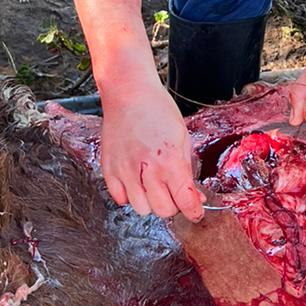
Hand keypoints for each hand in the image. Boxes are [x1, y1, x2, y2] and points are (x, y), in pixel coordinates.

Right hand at [99, 73, 205, 221]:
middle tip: (173, 191)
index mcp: (170, 159)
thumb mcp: (183, 137)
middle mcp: (146, 168)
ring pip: (141, 208)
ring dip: (150, 201)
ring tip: (152, 183)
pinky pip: (120, 198)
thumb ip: (187, 170)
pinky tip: (135, 180)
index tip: (196, 213)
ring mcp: (124, 170)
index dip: (194, 211)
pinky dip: (129, 195)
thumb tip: (194, 196)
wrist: (129, 93)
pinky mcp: (109, 169)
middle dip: (173, 205)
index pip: (185, 200)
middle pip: (163, 210)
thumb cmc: (158, 110)